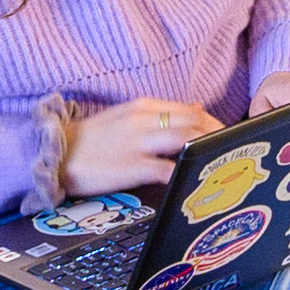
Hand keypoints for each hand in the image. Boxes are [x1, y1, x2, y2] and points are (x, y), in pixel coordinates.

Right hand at [66, 96, 225, 190]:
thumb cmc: (91, 140)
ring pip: (186, 140)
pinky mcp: (130, 165)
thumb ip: (162, 114)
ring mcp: (137, 142)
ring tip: (222, 167)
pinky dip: (186, 174)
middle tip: (234, 155)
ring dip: (209, 153)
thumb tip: (198, 108)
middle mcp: (143, 120)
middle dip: (219, 138)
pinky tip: (196, 182)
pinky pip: (167, 169)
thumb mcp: (126, 117)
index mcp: (143, 107)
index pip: (191, 110)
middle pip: (195, 123)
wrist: (55, 153)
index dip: (215, 125)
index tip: (230, 139)